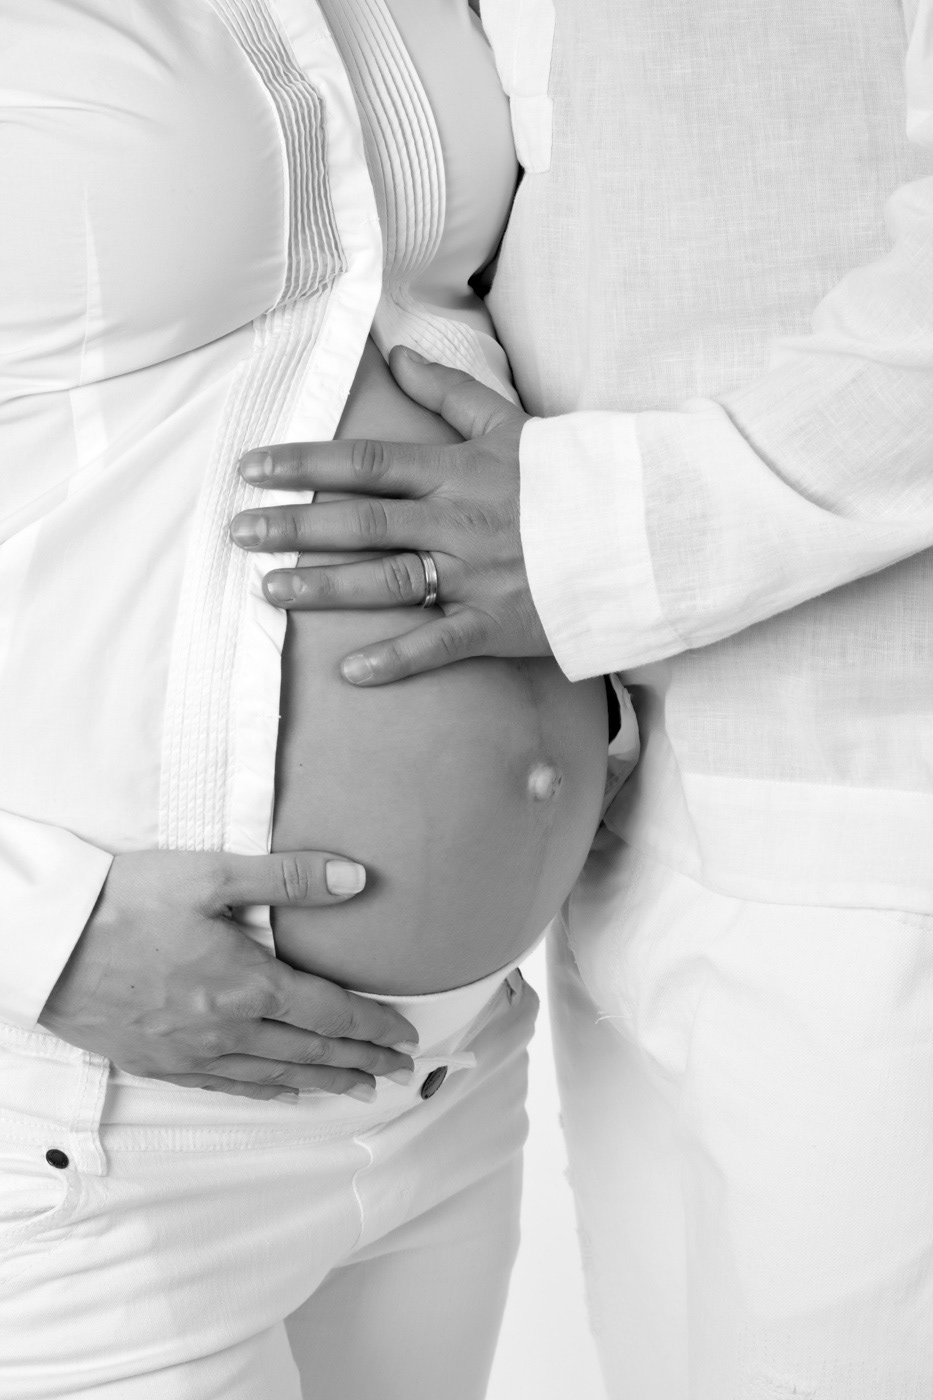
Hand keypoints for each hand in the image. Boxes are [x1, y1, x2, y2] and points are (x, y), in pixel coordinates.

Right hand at [39, 849, 417, 1100]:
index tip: (407, 1037)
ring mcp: (193, 1054)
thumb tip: (356, 878)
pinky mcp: (161, 1062)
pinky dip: (267, 1091)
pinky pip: (228, 1087)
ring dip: (323, 1081)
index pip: (331, 1013)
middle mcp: (229, 1030)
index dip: (374, 1027)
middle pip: (311, 1052)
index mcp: (249, 985)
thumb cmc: (125, 902)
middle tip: (399, 1072)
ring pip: (275, 1075)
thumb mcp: (211, 874)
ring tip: (358, 1088)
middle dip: (361, 1062)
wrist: (46, 946)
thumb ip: (289, 878)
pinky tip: (283, 1091)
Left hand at [230, 347, 551, 683]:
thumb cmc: (570, 478)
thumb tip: (399, 355)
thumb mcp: (510, 424)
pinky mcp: (497, 622)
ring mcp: (475, 575)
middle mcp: (455, 522)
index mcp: (456, 472)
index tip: (252, 469)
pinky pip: (439, 643)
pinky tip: (350, 672)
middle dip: (294, 525)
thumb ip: (450, 394)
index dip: (304, 465)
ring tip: (268, 589)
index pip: (365, 464)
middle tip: (238, 532)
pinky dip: (396, 659)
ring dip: (323, 587)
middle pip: (360, 522)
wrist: (638, 530)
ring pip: (385, 580)